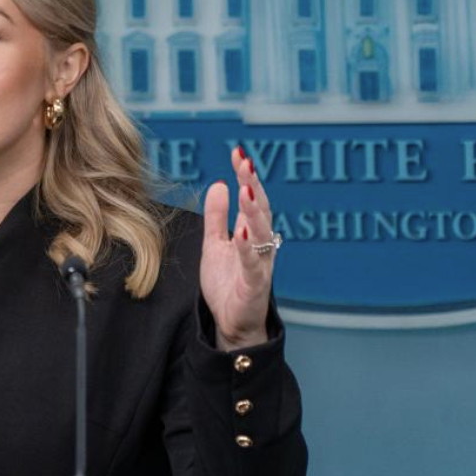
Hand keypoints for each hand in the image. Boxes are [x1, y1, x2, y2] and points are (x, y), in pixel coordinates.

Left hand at [200, 147, 276, 350]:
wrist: (232, 323)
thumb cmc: (228, 283)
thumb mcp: (215, 244)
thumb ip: (217, 216)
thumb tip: (218, 183)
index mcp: (251, 233)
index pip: (251, 198)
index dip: (246, 176)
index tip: (238, 152)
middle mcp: (260, 245)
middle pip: (260, 210)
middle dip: (253, 185)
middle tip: (246, 163)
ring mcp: (260, 264)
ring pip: (261, 233)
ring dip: (253, 211)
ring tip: (245, 190)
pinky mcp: (254, 285)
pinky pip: (252, 264)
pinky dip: (247, 248)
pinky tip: (241, 233)